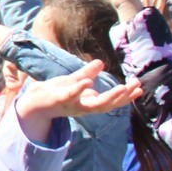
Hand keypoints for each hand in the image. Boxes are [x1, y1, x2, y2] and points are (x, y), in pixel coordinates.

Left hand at [15, 58, 141, 125]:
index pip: (110, 102)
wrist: (31, 103)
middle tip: (137, 87)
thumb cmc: (53, 93)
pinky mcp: (58, 99)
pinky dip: (79, 90)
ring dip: (109, 97)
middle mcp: (83, 107)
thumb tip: (100, 63)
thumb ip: (85, 74)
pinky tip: (88, 82)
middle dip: (123, 97)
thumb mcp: (72, 81)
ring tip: (123, 87)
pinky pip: (70, 95)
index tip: (140, 88)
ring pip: (94, 105)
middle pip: (107, 105)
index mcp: (87, 103)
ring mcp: (72, 105)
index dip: (126, 97)